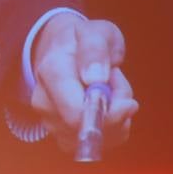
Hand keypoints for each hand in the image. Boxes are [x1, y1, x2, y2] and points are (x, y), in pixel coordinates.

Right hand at [30, 13, 136, 153]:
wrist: (62, 50)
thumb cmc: (81, 40)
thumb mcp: (95, 31)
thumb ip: (95, 50)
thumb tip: (95, 79)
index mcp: (51, 72)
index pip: (77, 113)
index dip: (110, 113)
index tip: (128, 98)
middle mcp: (44, 102)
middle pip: (89, 129)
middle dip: (116, 111)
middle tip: (117, 83)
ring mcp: (51, 122)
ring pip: (98, 138)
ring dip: (116, 118)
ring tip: (110, 90)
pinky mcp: (64, 136)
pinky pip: (100, 142)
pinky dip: (114, 127)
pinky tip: (107, 106)